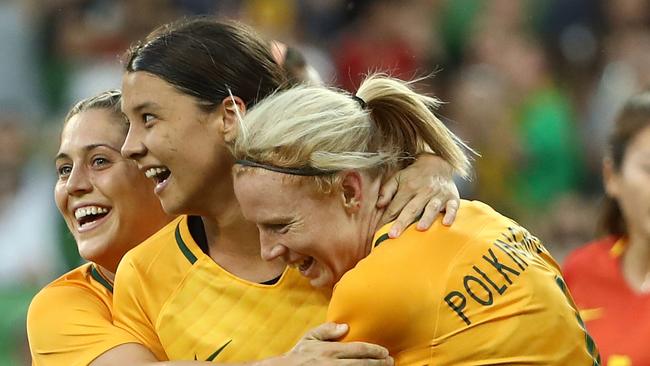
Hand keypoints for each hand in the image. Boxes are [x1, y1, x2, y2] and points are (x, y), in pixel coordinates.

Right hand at [277, 323, 393, 365]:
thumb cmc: (298, 355)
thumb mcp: (310, 338)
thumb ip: (327, 330)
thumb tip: (345, 326)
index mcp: (329, 350)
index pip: (358, 349)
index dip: (374, 350)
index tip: (385, 352)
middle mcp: (333, 363)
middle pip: (362, 364)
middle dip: (379, 363)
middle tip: (391, 362)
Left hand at [377, 154, 459, 237]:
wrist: (438, 164)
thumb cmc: (415, 175)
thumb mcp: (398, 178)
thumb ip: (387, 190)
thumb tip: (379, 205)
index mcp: (408, 187)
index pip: (395, 206)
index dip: (386, 219)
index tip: (379, 231)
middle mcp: (424, 191)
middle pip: (411, 209)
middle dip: (402, 222)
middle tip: (393, 235)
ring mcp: (439, 195)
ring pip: (431, 208)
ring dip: (426, 218)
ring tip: (420, 229)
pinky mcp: (452, 198)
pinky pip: (453, 207)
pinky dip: (450, 215)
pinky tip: (445, 223)